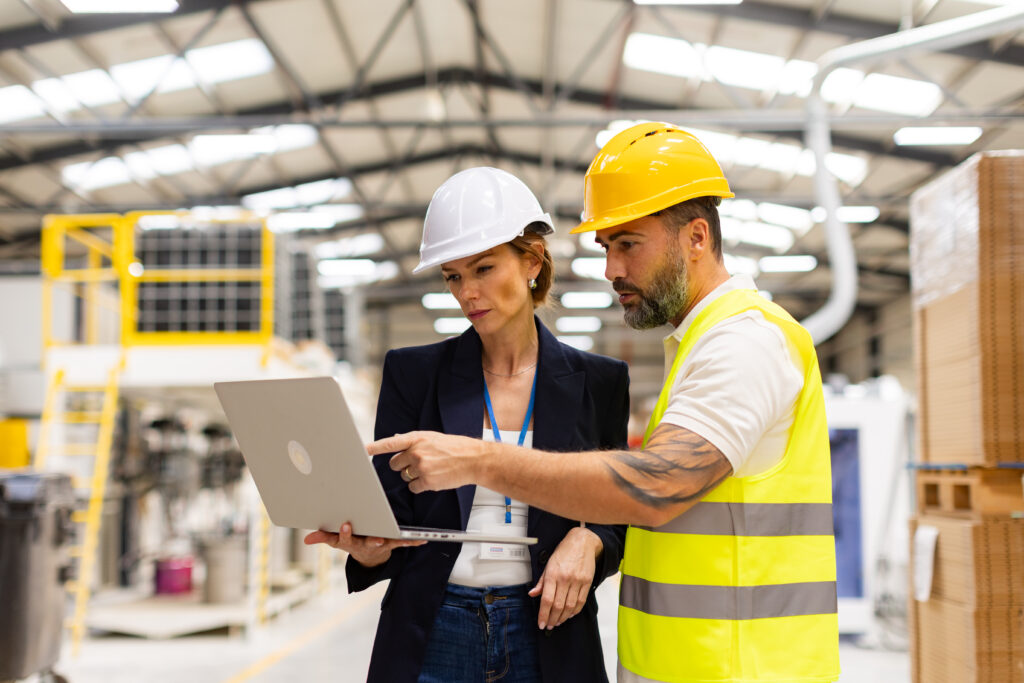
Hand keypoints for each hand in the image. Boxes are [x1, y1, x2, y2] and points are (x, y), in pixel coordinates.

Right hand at [303, 522, 424, 566]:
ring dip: (393, 540)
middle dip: (371, 540)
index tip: (345, 524)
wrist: (368, 557)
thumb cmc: (352, 541)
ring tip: (402, 538)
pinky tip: (423, 540)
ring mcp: (379, 544)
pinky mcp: (391, 543)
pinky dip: (412, 542)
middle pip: (367, 542)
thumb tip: (307, 539)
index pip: (345, 539)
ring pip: (386, 542)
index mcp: (350, 542)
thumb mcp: (336, 541)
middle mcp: (365, 544)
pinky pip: (402, 542)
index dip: (345, 533)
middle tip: (376, 538)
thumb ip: (323, 537)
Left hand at [367, 431, 486, 493]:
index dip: (374, 447)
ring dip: (413, 476)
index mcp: (417, 438)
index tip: (361, 450)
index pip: (390, 443)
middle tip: (418, 463)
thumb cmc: (455, 447)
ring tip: (431, 469)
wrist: (473, 459)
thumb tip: (395, 439)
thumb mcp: (433, 437)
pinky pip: (413, 487)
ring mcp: (421, 467)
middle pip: (395, 464)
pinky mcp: (427, 481)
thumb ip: (413, 440)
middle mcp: (416, 451)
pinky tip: (433, 479)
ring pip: (404, 476)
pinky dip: (420, 485)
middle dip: (402, 466)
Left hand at [528, 526, 602, 629]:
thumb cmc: (564, 551)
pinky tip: (569, 615)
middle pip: (558, 606)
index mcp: (553, 574)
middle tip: (549, 625)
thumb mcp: (548, 564)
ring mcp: (577, 581)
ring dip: (563, 617)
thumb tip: (533, 594)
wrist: (582, 542)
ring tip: (558, 622)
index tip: (541, 623)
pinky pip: (581, 601)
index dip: (543, 614)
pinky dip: (575, 611)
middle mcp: (565, 578)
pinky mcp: (587, 582)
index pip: (546, 600)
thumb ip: (541, 581)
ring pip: (570, 606)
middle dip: (552, 619)